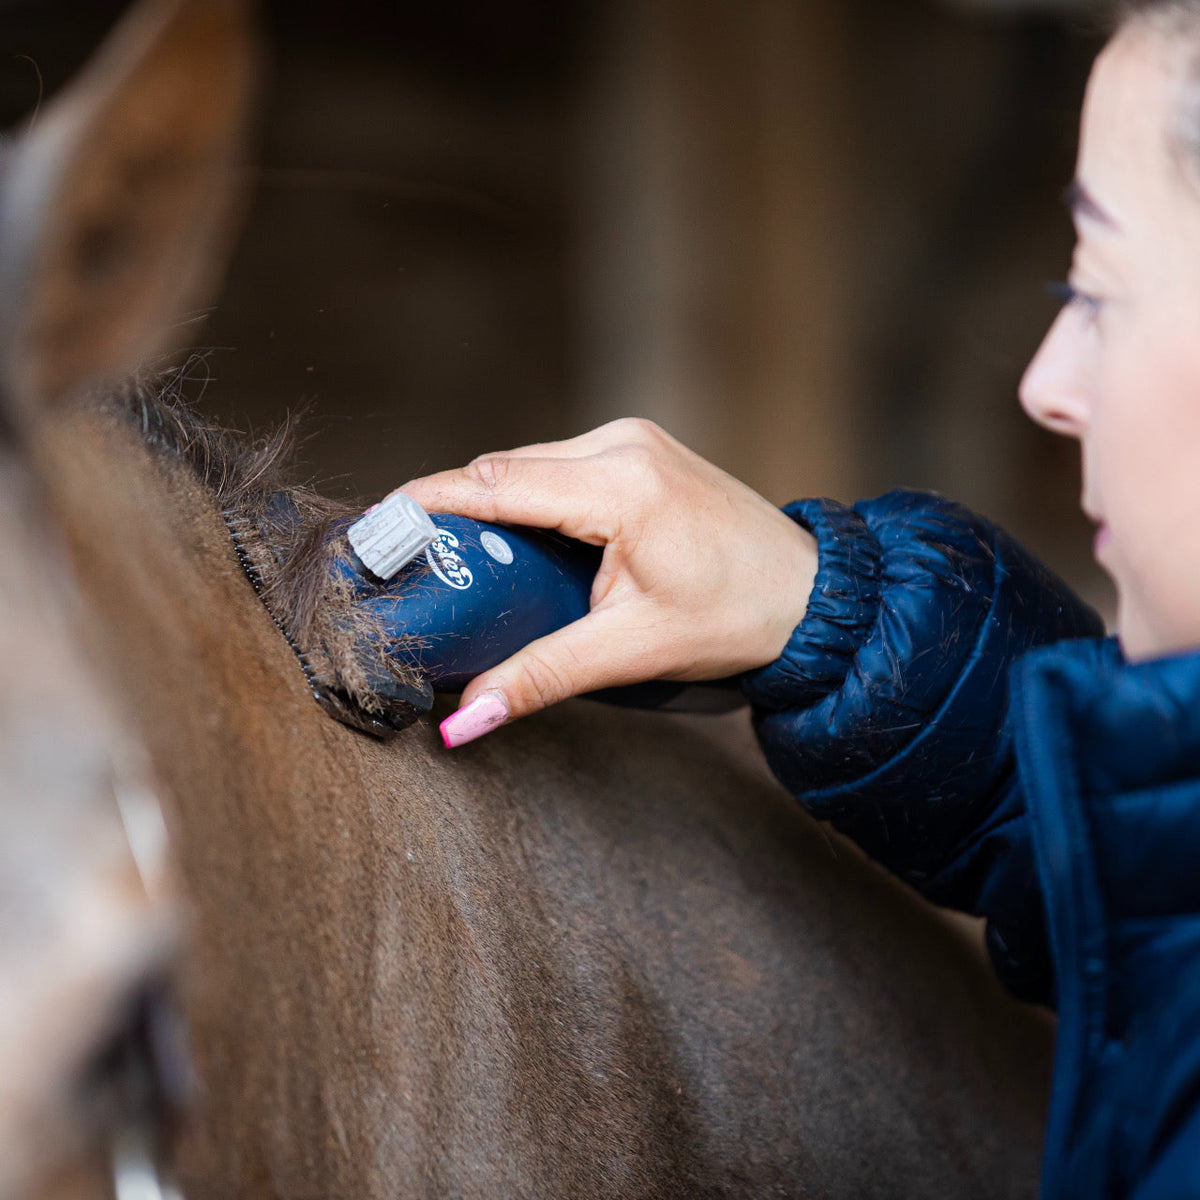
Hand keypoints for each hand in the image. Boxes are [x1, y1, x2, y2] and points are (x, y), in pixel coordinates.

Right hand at [398, 418, 817, 745]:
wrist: (812, 594)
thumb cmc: (738, 617)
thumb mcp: (633, 651)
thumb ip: (541, 677)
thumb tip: (464, 718)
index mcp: (621, 486)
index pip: (495, 484)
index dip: (427, 504)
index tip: (376, 529)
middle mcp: (622, 444)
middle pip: (504, 471)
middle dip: (454, 514)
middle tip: (416, 567)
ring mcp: (632, 439)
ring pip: (527, 464)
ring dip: (492, 506)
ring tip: (462, 564)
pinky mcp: (638, 448)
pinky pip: (558, 465)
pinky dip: (528, 500)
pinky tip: (519, 544)